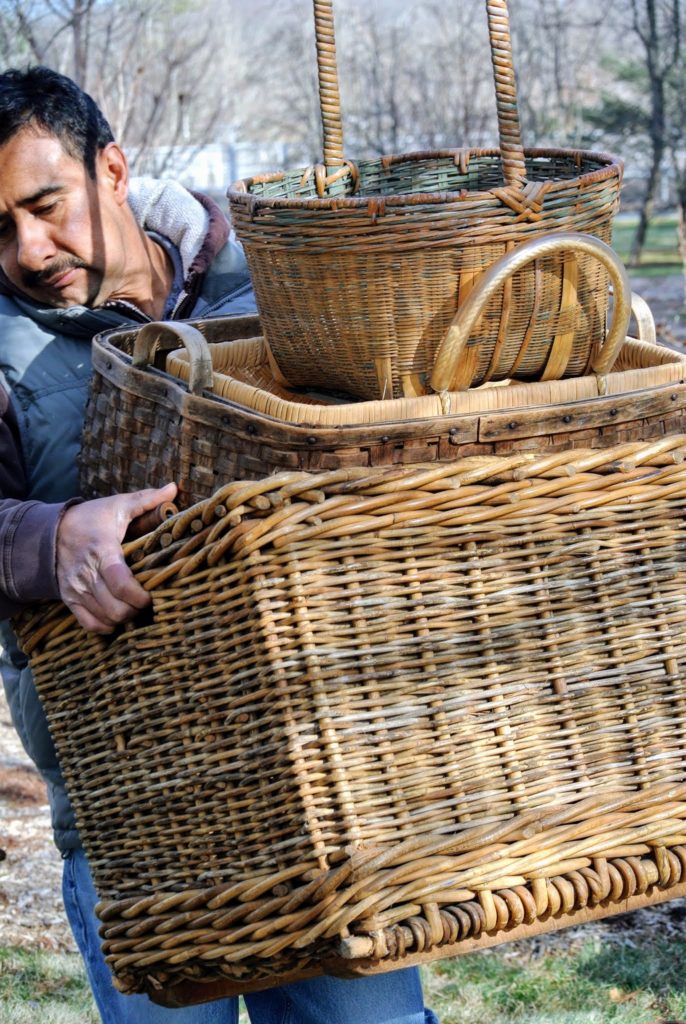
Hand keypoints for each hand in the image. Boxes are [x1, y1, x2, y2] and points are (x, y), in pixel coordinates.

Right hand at [56, 482, 177, 632]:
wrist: (51, 531)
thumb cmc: (90, 518)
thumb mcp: (117, 505)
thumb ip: (146, 500)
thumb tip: (173, 488)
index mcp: (103, 551)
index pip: (121, 583)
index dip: (140, 596)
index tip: (152, 594)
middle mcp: (87, 574)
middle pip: (117, 608)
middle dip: (137, 610)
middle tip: (148, 601)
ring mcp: (77, 589)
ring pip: (106, 619)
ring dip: (125, 618)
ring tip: (136, 607)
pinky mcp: (70, 599)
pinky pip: (89, 624)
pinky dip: (106, 626)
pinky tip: (118, 618)